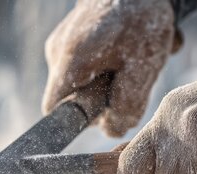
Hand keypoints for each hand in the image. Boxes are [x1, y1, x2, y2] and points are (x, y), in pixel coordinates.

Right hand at [43, 0, 179, 136]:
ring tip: (136, 58)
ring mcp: (62, 43)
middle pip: (73, 97)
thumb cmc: (140, 20)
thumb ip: (127, 104)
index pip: (54, 111)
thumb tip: (113, 130)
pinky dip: (111, 63)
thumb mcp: (142, 67)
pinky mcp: (73, 37)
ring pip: (84, 80)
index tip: (104, 112)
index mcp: (70, 62)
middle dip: (103, 97)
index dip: (78, 121)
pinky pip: (88, 64)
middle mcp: (57, 53)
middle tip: (132, 80)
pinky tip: (132, 48)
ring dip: (112, 78)